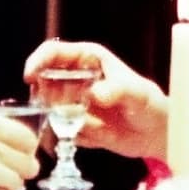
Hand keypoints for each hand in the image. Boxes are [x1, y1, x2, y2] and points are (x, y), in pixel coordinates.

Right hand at [24, 40, 185, 160]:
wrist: (157, 135)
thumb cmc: (151, 106)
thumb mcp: (139, 95)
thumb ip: (118, 91)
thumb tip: (94, 94)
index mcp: (89, 58)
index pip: (53, 52)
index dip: (38, 61)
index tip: (31, 77)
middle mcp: (75, 78)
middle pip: (43, 82)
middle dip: (48, 98)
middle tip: (70, 112)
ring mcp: (71, 102)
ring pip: (46, 109)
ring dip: (58, 120)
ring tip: (90, 126)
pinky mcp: (72, 124)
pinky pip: (58, 131)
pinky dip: (67, 137)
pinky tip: (94, 136)